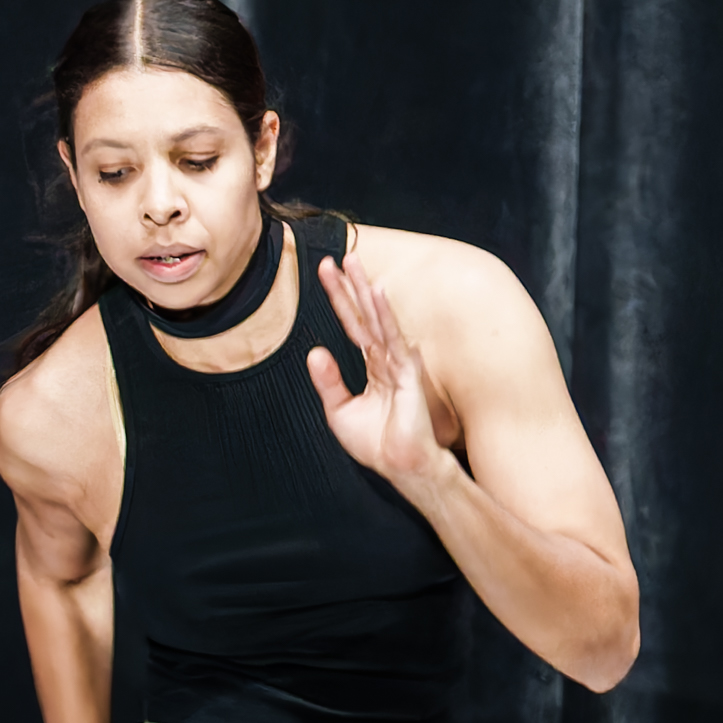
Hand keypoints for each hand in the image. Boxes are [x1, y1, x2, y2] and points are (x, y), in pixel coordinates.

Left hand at [306, 255, 449, 493]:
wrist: (401, 467)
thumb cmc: (377, 444)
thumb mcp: (341, 411)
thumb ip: (328, 382)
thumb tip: (314, 352)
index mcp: (373, 366)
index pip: (353, 325)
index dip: (339, 299)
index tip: (325, 272)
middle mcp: (386, 359)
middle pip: (364, 315)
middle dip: (352, 285)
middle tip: (340, 255)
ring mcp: (398, 364)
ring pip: (378, 320)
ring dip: (365, 291)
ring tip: (355, 263)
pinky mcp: (408, 374)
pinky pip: (393, 339)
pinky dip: (385, 315)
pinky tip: (378, 293)